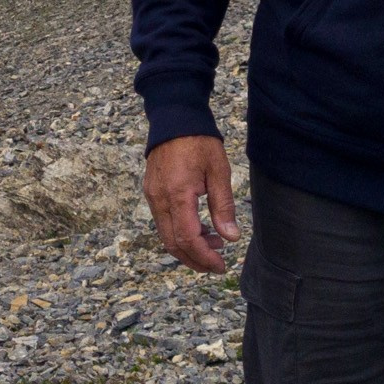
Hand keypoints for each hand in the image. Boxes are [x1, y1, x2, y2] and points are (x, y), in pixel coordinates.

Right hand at [144, 135, 239, 274]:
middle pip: (173, 243)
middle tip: (216, 264)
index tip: (221, 266)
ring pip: (166, 235)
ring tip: (214, 242)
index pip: (188, 239)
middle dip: (194, 259)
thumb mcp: (218, 171)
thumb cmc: (199, 141)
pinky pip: (163, 221)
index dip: (204, 257)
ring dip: (188, 246)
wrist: (175, 117)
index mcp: (178, 194)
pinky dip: (180, 231)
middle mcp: (159, 199)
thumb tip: (231, 237)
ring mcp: (152, 195)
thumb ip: (224, 206)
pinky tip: (199, 228)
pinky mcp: (151, 191)